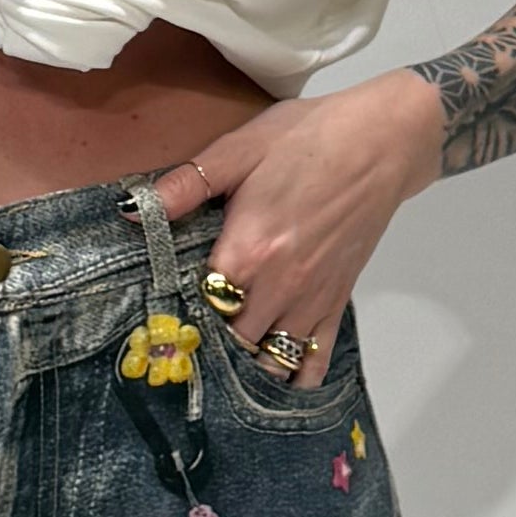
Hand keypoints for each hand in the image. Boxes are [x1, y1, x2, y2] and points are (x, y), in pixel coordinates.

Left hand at [155, 72, 446, 370]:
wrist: (383, 142)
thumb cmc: (310, 139)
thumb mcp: (239, 149)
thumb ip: (186, 185)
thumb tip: (132, 210)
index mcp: (246, 251)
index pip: (199, 306)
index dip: (177, 313)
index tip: (160, 315)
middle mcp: (278, 287)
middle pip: (231, 340)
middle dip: (208, 342)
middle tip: (186, 338)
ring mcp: (311, 299)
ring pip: (269, 360)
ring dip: (245, 364)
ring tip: (224, 355)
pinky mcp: (337, 301)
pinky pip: (315, 359)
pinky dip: (294, 376)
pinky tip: (275, 377)